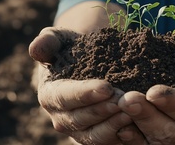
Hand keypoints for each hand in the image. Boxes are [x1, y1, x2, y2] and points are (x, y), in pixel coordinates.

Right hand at [28, 27, 133, 144]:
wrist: (86, 62)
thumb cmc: (70, 48)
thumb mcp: (58, 39)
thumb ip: (47, 42)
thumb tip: (35, 49)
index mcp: (49, 95)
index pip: (65, 97)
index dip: (85, 94)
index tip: (107, 86)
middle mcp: (61, 118)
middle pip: (81, 120)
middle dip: (104, 110)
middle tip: (125, 99)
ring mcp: (79, 131)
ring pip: (96, 136)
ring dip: (115, 125)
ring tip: (134, 111)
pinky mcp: (98, 137)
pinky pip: (110, 142)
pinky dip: (124, 136)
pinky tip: (139, 123)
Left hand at [116, 45, 174, 144]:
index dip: (172, 102)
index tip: (153, 91)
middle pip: (167, 130)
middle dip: (145, 114)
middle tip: (127, 98)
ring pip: (152, 140)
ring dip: (133, 125)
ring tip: (118, 106)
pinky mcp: (159, 141)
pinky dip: (129, 137)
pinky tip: (116, 124)